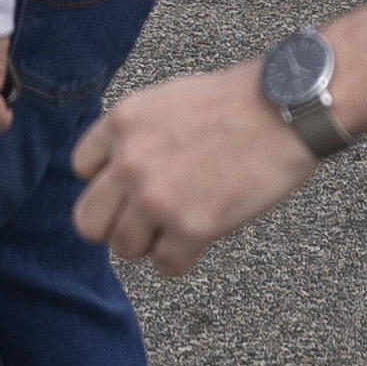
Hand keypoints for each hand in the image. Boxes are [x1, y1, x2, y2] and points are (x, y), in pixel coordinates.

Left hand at [73, 58, 322, 275]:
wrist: (285, 108)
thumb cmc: (236, 101)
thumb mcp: (168, 100)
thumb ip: (136, 134)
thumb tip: (119, 168)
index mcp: (122, 122)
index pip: (81, 169)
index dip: (108, 182)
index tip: (130, 186)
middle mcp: (129, 161)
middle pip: (88, 222)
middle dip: (115, 225)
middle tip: (145, 221)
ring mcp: (156, 197)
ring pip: (125, 249)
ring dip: (152, 243)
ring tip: (181, 224)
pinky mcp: (190, 226)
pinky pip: (166, 265)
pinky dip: (182, 259)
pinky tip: (201, 238)